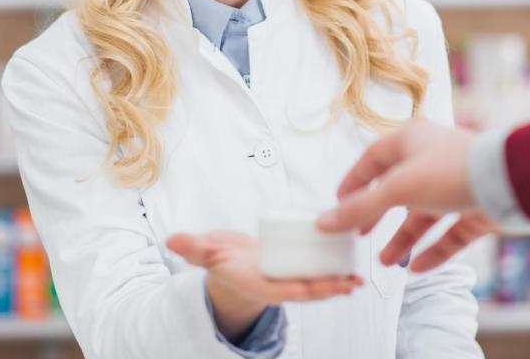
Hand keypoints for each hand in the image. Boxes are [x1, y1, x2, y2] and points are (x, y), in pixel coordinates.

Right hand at [167, 230, 361, 341]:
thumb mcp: (207, 252)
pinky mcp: (296, 268)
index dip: (299, 290)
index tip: (316, 289)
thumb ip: (192, 247)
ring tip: (358, 279)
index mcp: (258, 283)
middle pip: (305, 289)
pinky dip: (334, 271)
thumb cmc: (221, 259)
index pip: (281, 289)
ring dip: (337, 282)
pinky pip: (317, 271)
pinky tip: (351, 264)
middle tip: (350, 284)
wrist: (231, 262)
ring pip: (316, 283)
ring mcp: (288, 278)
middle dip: (327, 288)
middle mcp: (277, 284)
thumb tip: (171, 240)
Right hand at [317, 120, 497, 271]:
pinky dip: (434, 250)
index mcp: (410, 140)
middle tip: (358, 235)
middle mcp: (431, 159)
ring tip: (385, 262)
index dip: (354, 182)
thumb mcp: (397, 189)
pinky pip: (449, 232)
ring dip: (403, 238)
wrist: (511, 181)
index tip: (338, 205)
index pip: (372, 159)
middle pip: (396, 189)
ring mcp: (455, 184)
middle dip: (377, 215)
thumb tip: (323, 222)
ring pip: (423, 214)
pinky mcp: (475, 208)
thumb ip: (360, 208)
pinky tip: (418, 268)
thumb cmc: (451, 170)